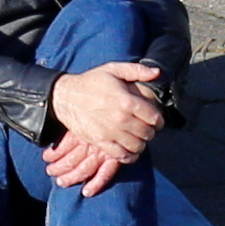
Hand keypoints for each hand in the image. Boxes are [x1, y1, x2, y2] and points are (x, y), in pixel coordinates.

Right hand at [44, 57, 167, 190]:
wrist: (66, 97)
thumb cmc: (91, 82)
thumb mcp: (113, 69)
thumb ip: (137, 70)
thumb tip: (156, 72)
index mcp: (126, 101)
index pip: (153, 117)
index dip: (158, 120)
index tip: (156, 120)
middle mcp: (120, 119)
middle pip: (147, 133)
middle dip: (150, 131)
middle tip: (146, 128)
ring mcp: (110, 132)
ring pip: (137, 146)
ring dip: (141, 144)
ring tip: (138, 138)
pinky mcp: (100, 142)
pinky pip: (121, 156)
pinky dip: (130, 156)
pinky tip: (130, 150)